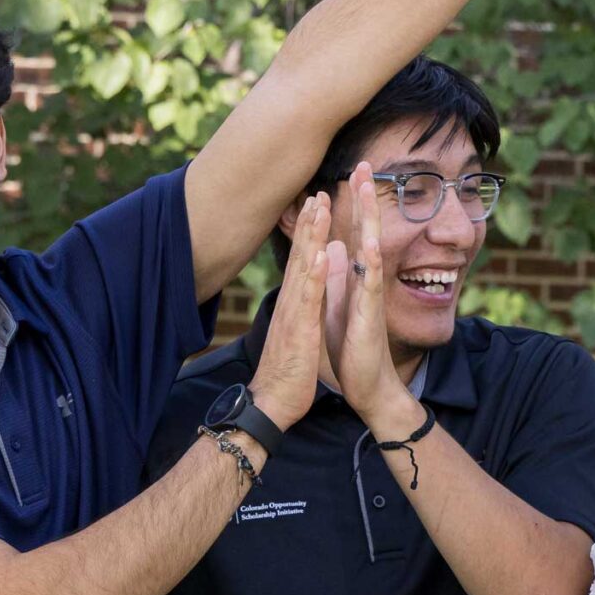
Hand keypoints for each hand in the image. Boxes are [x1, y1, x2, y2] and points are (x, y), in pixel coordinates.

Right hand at [252, 194, 331, 430]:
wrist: (272, 402)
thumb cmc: (287, 372)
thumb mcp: (297, 333)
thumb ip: (302, 310)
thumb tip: (307, 293)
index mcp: (295, 304)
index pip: (302, 261)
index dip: (309, 233)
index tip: (318, 206)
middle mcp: (292, 302)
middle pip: (300, 255)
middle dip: (310, 223)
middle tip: (319, 191)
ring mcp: (294, 313)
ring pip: (303, 267)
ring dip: (311, 236)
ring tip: (319, 207)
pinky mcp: (300, 329)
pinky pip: (308, 297)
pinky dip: (314, 274)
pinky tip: (321, 253)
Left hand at [320, 163, 411, 434]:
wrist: (368, 385)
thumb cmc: (355, 347)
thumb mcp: (341, 303)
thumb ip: (339, 276)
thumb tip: (334, 249)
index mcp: (357, 277)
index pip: (355, 232)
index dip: (352, 203)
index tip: (350, 173)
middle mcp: (367, 281)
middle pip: (368, 230)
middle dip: (365, 197)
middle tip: (364, 163)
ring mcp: (371, 295)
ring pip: (372, 246)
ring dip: (369, 217)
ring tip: (366, 188)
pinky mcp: (371, 313)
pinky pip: (371, 283)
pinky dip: (368, 260)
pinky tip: (367, 241)